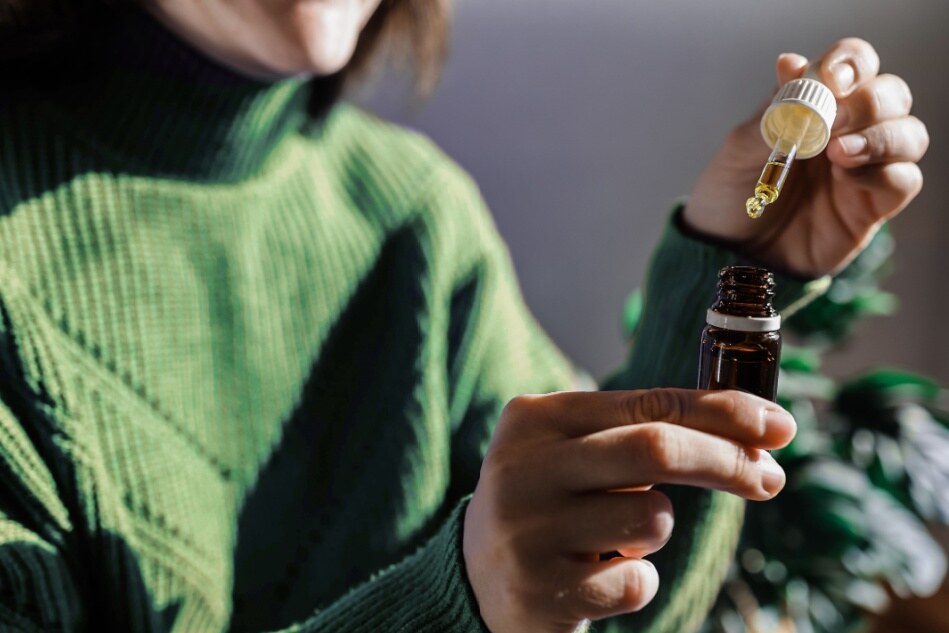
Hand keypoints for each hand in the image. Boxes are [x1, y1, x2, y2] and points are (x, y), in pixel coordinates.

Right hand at [463, 389, 795, 632]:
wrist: (476, 575)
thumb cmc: (549, 501)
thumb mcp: (574, 451)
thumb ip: (638, 432)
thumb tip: (753, 433)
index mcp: (536, 418)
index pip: (647, 403)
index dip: (724, 413)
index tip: (779, 427)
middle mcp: (524, 466)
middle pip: (656, 449)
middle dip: (726, 461)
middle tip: (770, 479)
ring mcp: (528, 529)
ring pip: (651, 519)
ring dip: (656, 530)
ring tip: (617, 537)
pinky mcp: (540, 588)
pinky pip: (636, 581)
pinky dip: (635, 580)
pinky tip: (595, 576)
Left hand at [684, 38, 928, 276]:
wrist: (728, 251)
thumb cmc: (731, 196)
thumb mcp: (739, 151)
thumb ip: (773, 112)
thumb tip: (791, 63)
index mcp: (816, 107)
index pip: (854, 67)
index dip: (851, 63)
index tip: (831, 77)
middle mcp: (847, 132)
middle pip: (892, 95)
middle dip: (869, 102)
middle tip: (834, 121)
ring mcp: (864, 170)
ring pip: (910, 134)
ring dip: (883, 136)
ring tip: (839, 153)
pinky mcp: (872, 207)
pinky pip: (905, 181)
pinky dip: (884, 173)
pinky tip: (846, 178)